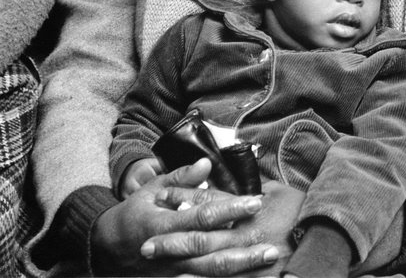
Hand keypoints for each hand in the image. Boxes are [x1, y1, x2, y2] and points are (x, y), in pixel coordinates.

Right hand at [91, 159, 279, 275]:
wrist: (107, 250)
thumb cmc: (135, 213)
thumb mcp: (152, 188)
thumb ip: (181, 177)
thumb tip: (207, 164)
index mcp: (164, 222)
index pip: (202, 216)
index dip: (230, 210)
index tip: (255, 202)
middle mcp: (170, 250)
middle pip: (211, 250)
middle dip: (243, 245)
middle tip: (271, 238)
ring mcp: (173, 270)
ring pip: (210, 271)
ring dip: (242, 266)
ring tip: (268, 257)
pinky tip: (248, 275)